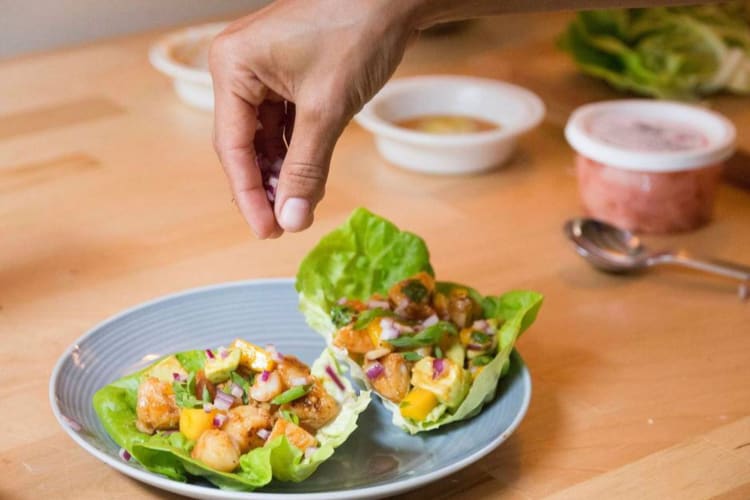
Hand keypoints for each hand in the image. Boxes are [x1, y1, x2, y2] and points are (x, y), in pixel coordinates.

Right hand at [209, 0, 419, 237]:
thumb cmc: (357, 32)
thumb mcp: (327, 109)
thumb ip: (306, 167)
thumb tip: (292, 218)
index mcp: (233, 67)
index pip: (232, 146)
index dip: (249, 195)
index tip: (267, 231)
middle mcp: (239, 67)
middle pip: (244, 143)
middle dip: (268, 185)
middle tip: (284, 226)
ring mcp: (262, 70)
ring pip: (265, 137)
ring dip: (284, 172)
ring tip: (301, 206)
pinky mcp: (286, 74)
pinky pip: (283, 122)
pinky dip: (297, 151)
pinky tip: (310, 178)